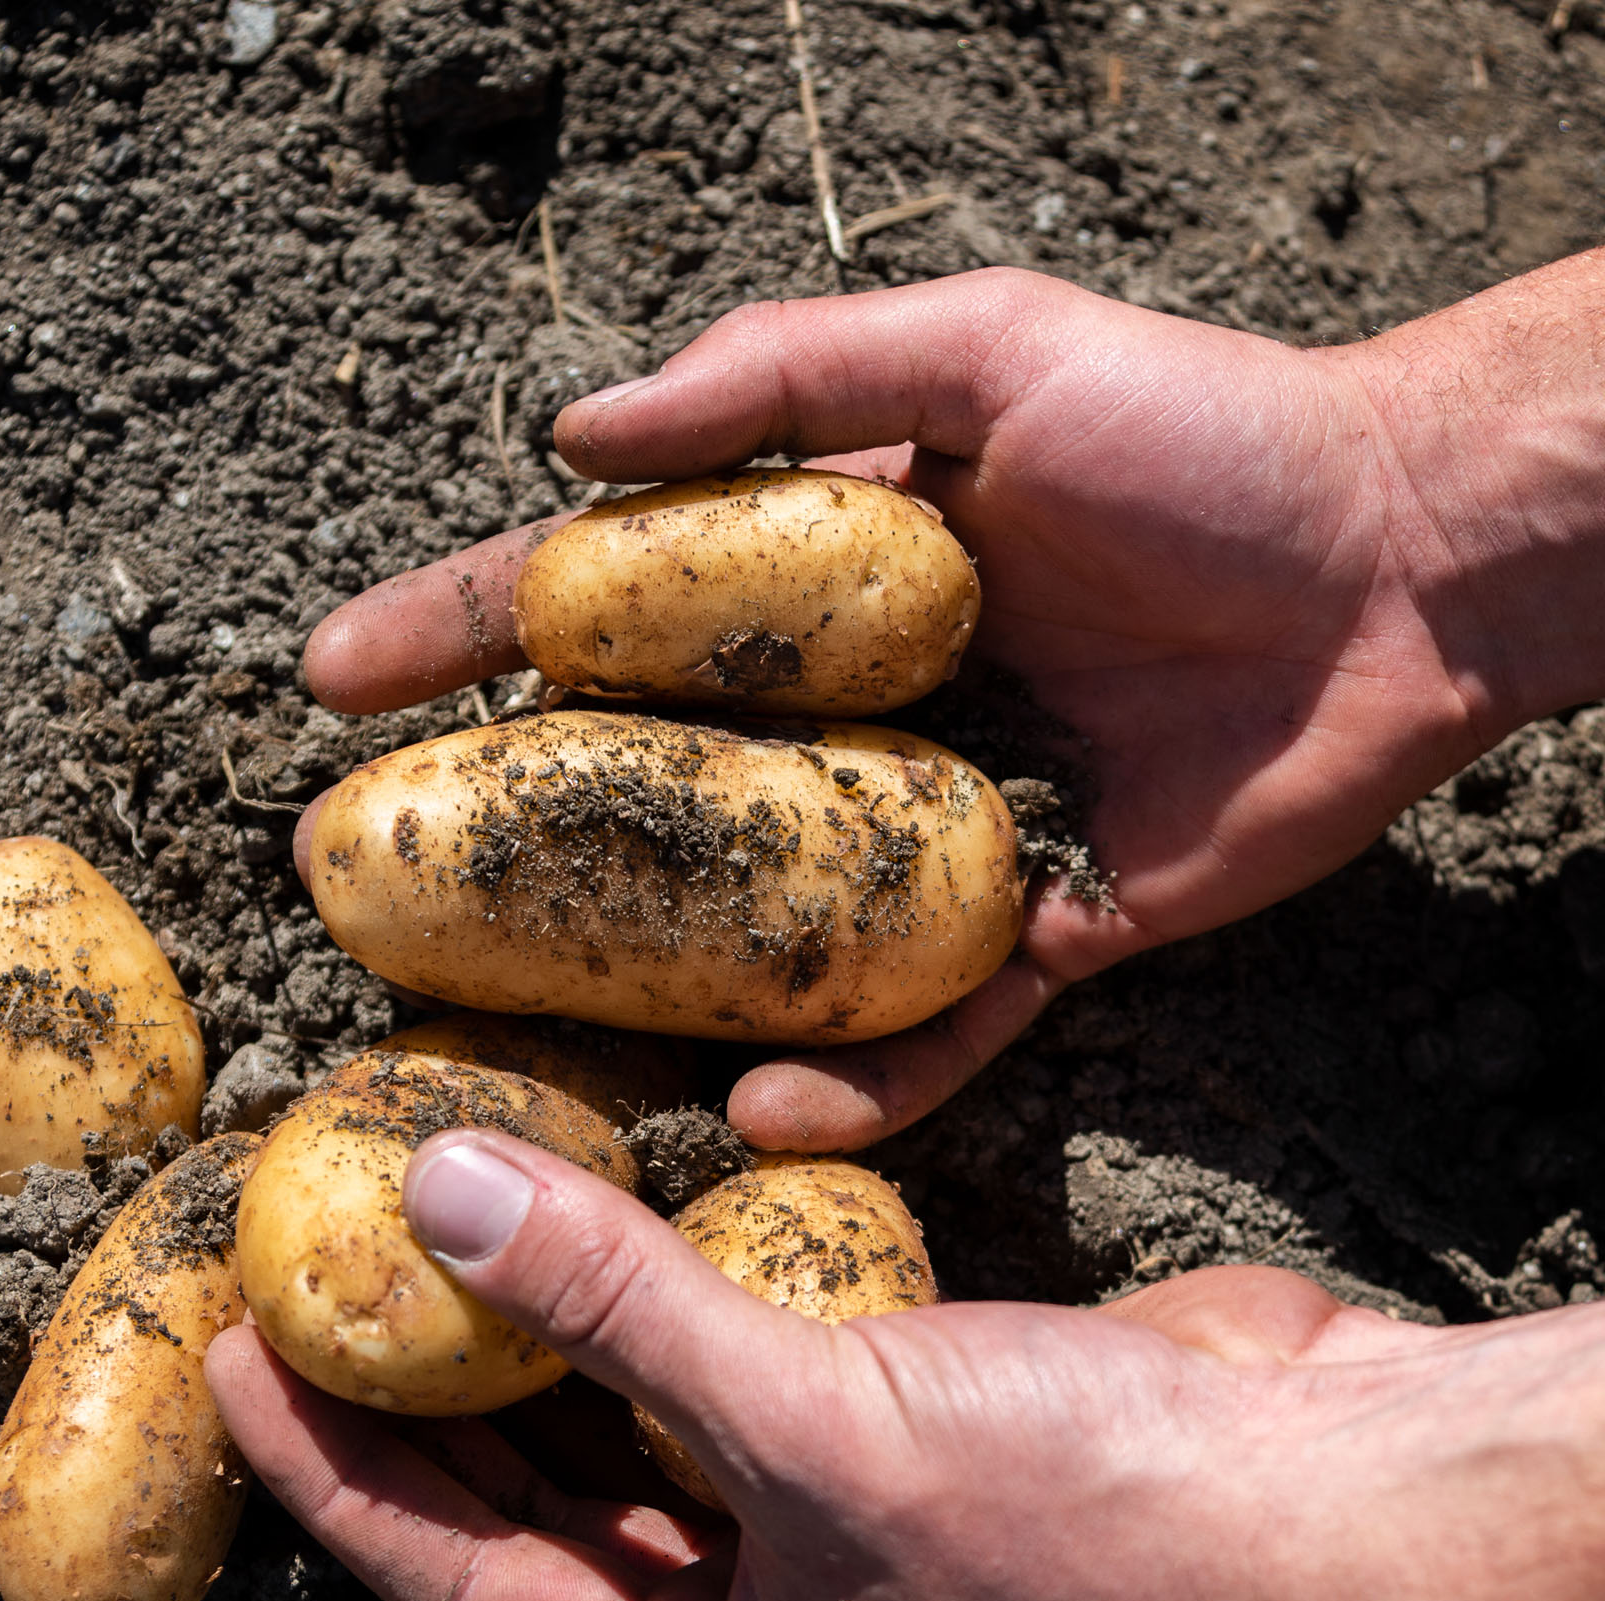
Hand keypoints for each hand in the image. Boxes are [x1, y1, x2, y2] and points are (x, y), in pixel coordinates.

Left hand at [206, 1131, 1604, 1600]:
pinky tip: (592, 1220)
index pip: (462, 1585)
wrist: (1310, 1482)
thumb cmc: (1085, 1518)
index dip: (337, 1477)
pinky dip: (646, 1294)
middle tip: (300, 1291)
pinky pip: (714, 1356)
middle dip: (408, 1412)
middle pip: (522, 1512)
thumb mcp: (821, 1420)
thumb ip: (624, 1309)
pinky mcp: (875, 1419)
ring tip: (412, 1245)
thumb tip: (440, 1202)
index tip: (237, 1364)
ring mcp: (815, 1519)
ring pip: (613, 1433)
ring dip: (521, 1346)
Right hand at [299, 254, 1604, 1146]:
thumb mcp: (981, 353)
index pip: (603, 608)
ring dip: (649, 997)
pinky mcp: (1035, 932)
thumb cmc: (1200, 435)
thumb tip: (574, 436)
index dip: (462, 635)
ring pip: (764, 938)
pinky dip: (857, 1081)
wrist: (1404, 563)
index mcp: (817, 585)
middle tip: (381, 895)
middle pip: (651, 792)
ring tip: (534, 1046)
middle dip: (510, 844)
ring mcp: (929, 836)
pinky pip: (930, 1031)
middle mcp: (848, 720)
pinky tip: (770, 1110)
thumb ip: (784, 380)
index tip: (335, 680)